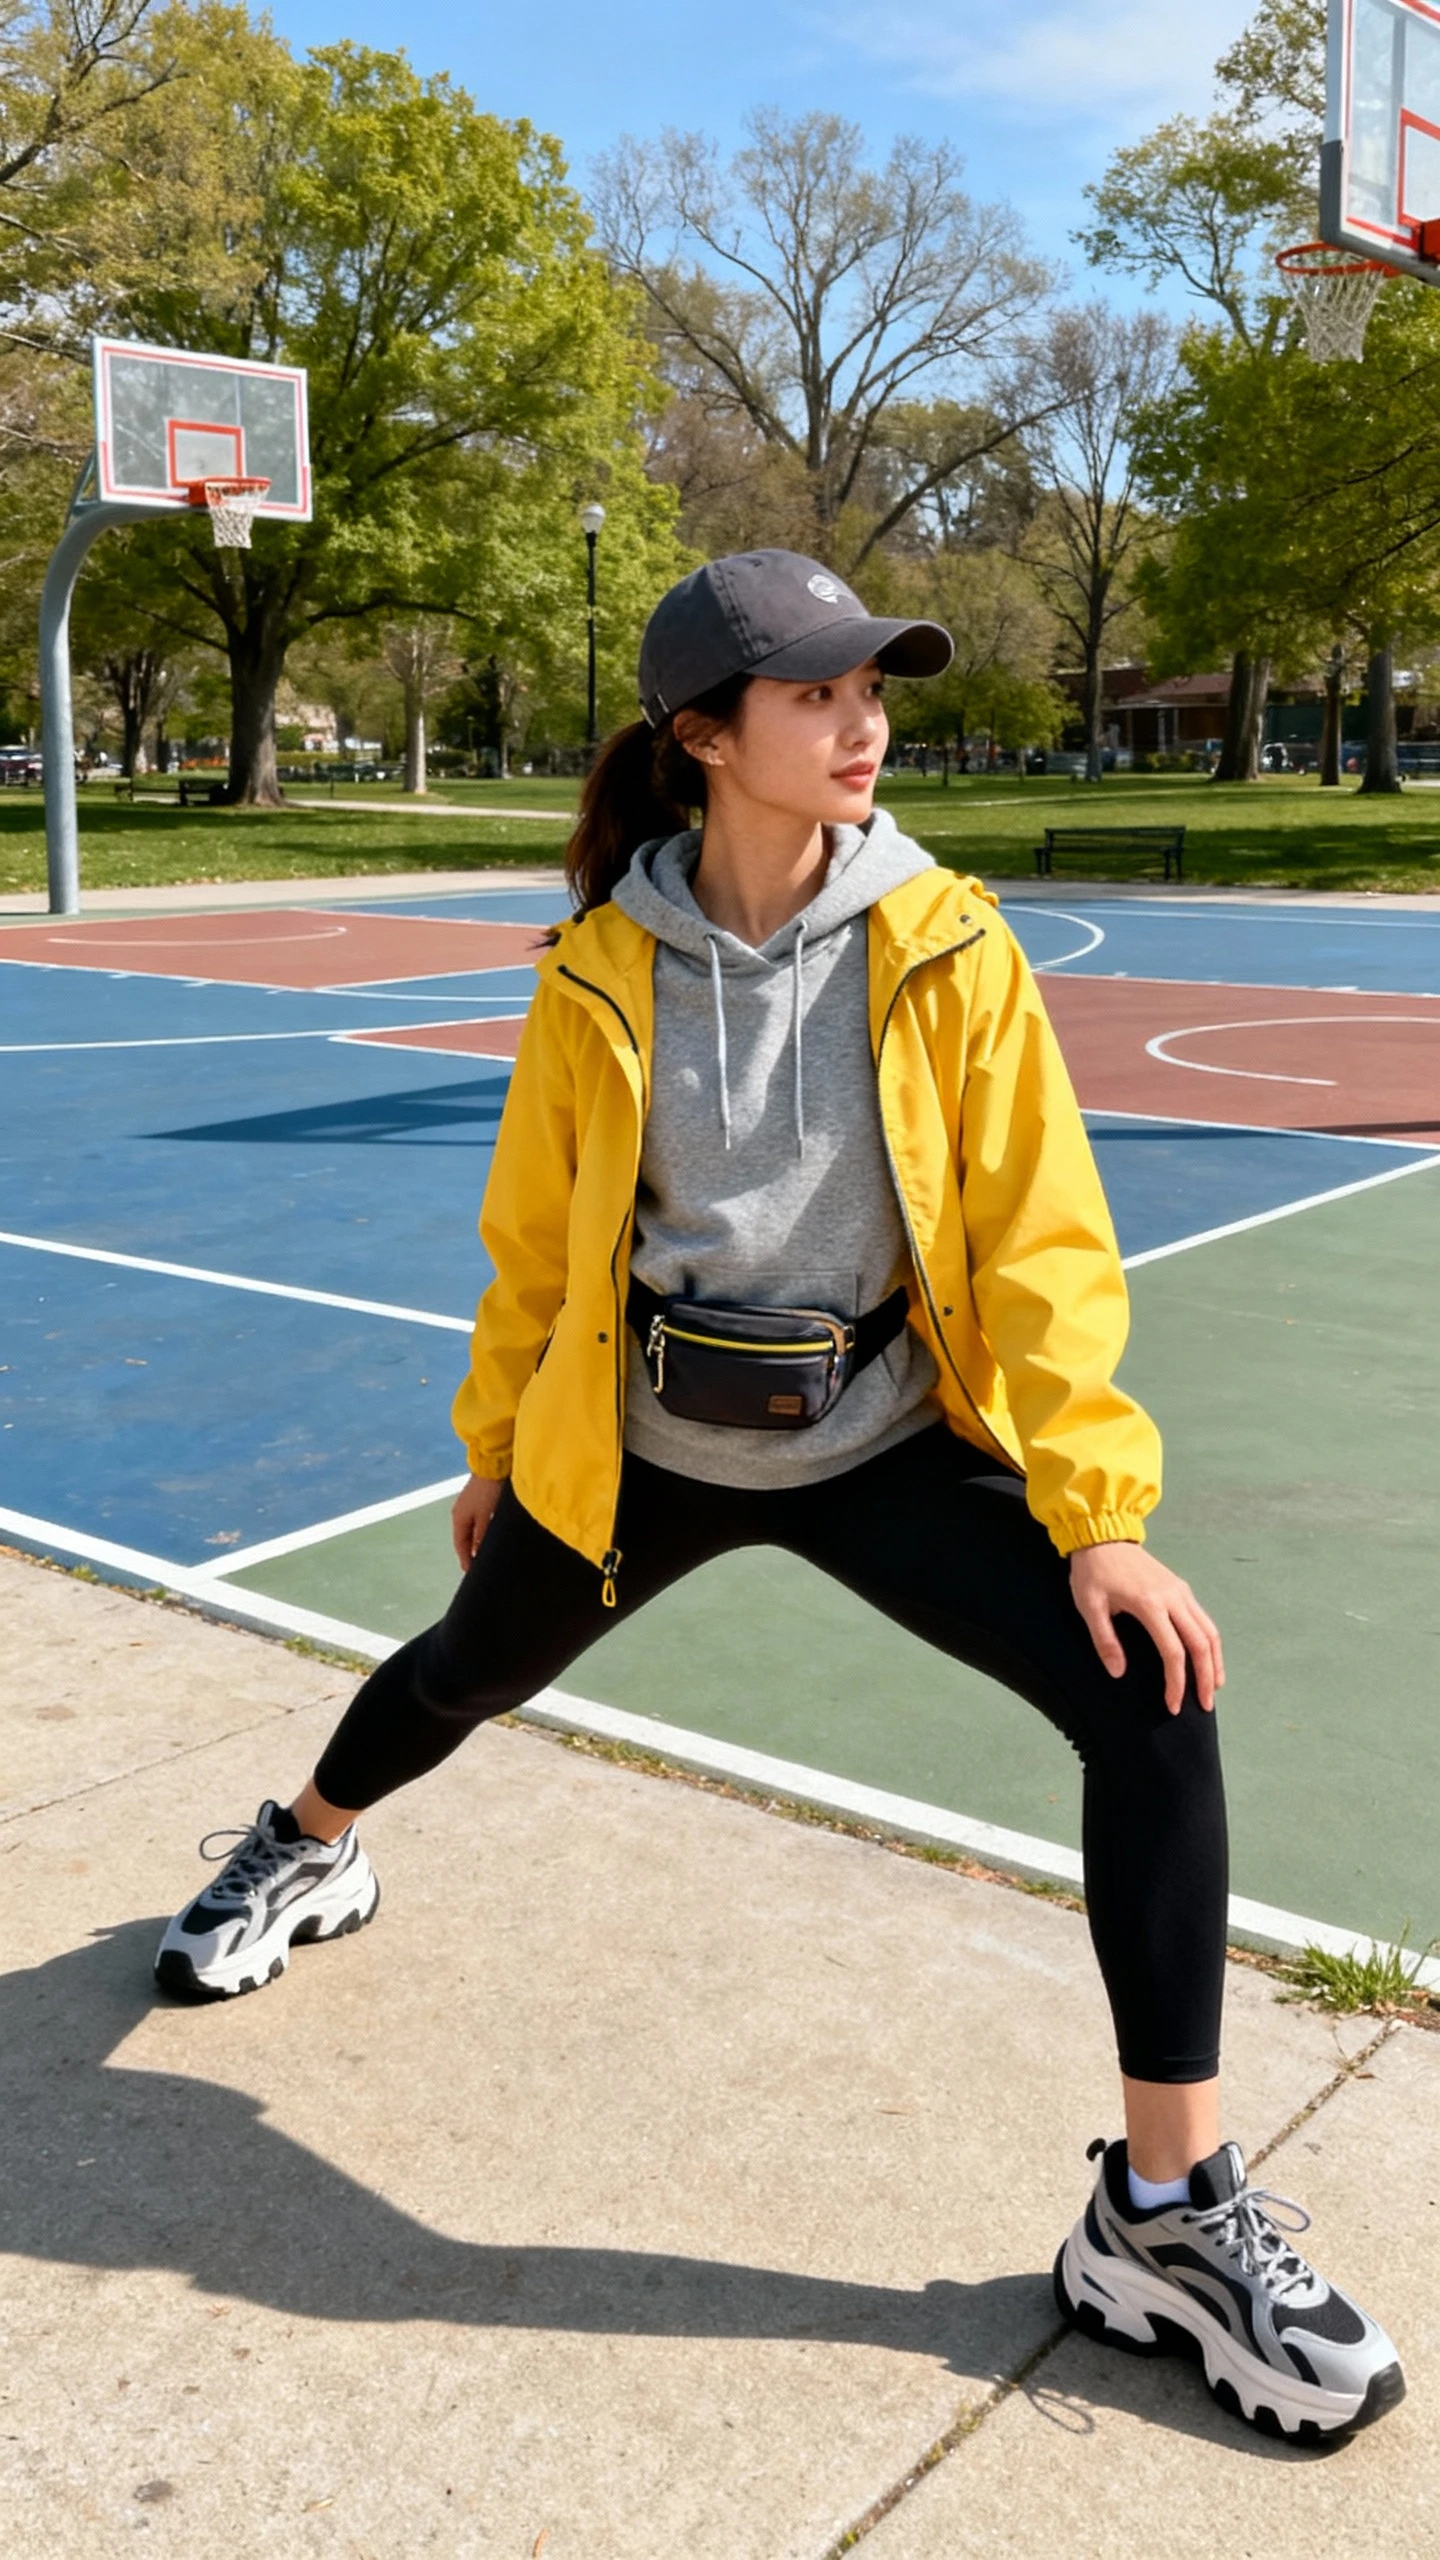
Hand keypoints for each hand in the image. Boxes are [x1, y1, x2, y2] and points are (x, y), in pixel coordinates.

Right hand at [451, 1473, 502, 1568]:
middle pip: (464, 1538)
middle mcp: (460, 1513)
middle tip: (478, 1566)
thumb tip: (478, 1553)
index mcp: (458, 1518)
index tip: (471, 1572)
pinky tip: (489, 1536)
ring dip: (476, 1542)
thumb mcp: (485, 1517)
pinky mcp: (477, 1500)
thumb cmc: (489, 1491)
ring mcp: (468, 1506)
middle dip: (470, 1552)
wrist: (494, 1466)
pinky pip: (477, 1522)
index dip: (466, 1559)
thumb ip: (481, 1536)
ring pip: (471, 1530)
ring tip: (484, 1554)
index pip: (460, 1545)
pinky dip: (481, 1532)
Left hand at [1069, 1542, 1223, 1713]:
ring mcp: (1181, 1592)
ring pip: (1209, 1631)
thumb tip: (1119, 1672)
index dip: (1176, 1682)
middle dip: (1205, 1678)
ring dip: (1215, 1662)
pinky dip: (1211, 1644)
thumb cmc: (1093, 1572)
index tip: (1173, 1705)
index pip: (1172, 1651)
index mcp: (1149, 1604)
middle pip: (1201, 1644)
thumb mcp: (1089, 1606)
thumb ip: (1105, 1640)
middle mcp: (1173, 1597)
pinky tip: (1209, 1660)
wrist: (1103, 1536)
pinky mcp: (1182, 1588)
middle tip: (1205, 1706)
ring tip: (1214, 1688)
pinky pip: (1204, 1620)